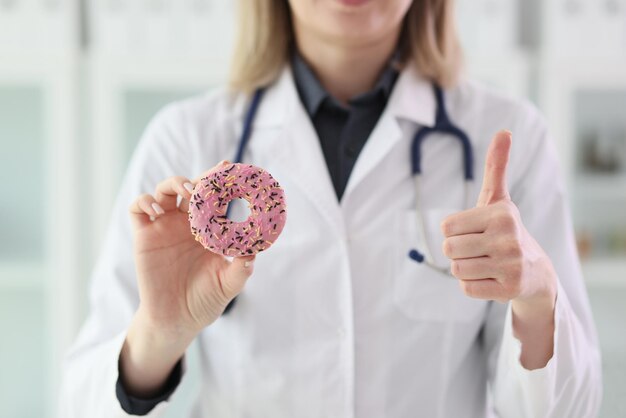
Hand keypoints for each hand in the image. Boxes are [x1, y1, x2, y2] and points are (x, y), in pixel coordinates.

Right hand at [121, 160, 254, 396]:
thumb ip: (241, 269)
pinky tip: (157, 210)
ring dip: (174, 183)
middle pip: (191, 187)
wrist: (177, 320)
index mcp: (208, 229)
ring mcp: (163, 227)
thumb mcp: (228, 284)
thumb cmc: (205, 301)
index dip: (221, 182)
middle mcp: (185, 223)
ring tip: (187, 191)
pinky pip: (137, 209)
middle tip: (210, 179)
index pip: (214, 198)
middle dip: (201, 178)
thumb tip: (253, 253)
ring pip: (164, 190)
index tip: (232, 168)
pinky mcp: (144, 237)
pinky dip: (144, 201)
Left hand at [440, 130, 556, 367]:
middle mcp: (508, 238)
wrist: (536, 272)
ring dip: (465, 268)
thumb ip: (496, 166)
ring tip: (485, 263)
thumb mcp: (499, 199)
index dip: (454, 231)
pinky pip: (466, 288)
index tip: (475, 231)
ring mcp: (510, 265)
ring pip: (456, 269)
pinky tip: (491, 278)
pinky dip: (473, 285)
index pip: (446, 226)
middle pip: (449, 249)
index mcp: (501, 213)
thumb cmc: (507, 231)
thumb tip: (504, 131)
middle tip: (479, 250)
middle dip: (458, 251)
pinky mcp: (509, 289)